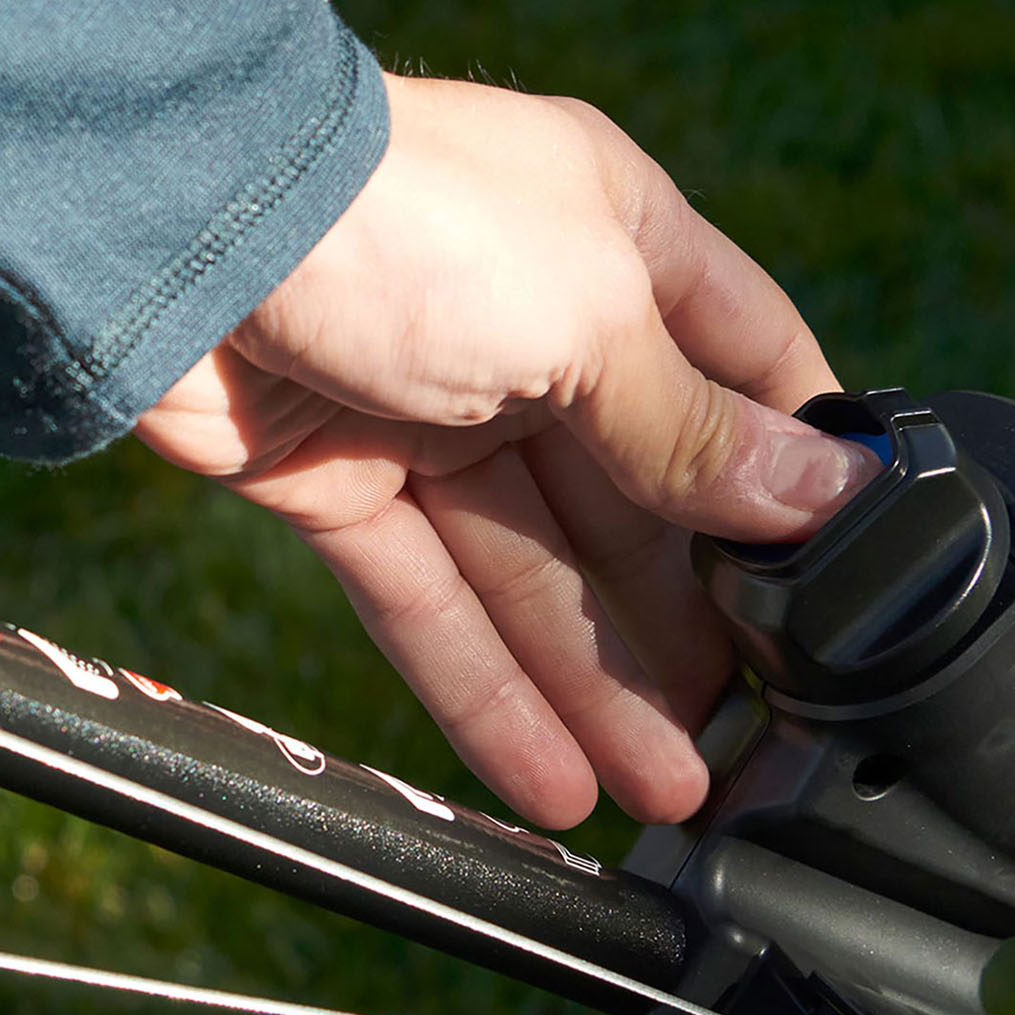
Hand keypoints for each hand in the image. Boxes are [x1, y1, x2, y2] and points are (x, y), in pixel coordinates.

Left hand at [137, 73, 873, 828]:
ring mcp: (431, 410)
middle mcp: (529, 326)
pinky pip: (429, 603)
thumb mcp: (589, 318)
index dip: (786, 468)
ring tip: (668, 792)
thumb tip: (821, 495)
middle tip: (745, 731)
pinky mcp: (337, 484)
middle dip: (685, 621)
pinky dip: (486, 690)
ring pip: (531, 573)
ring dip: (596, 687)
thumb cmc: (402, 222)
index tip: (836, 573)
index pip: (739, 364)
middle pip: (631, 500)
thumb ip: (692, 428)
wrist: (178, 226)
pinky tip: (553, 776)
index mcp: (616, 245)